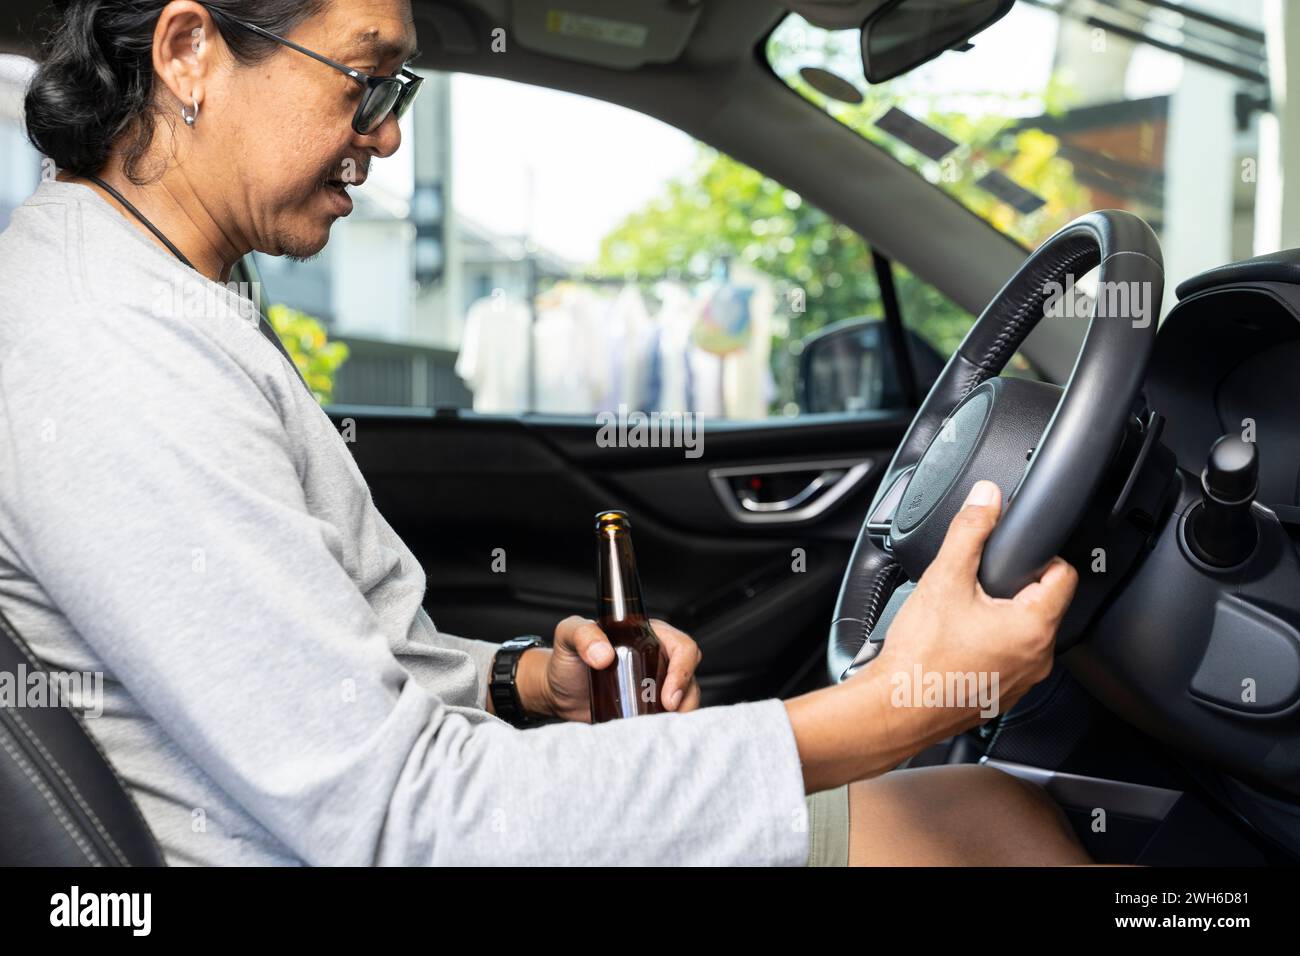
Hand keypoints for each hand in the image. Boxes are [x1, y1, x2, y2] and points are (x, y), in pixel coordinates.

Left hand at [535, 615, 703, 721]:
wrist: (556, 692)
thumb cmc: (565, 659)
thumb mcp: (568, 636)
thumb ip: (582, 635)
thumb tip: (603, 655)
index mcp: (646, 636)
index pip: (682, 647)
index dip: (683, 670)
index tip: (669, 696)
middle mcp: (656, 659)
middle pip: (690, 675)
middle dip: (687, 698)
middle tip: (668, 715)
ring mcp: (654, 686)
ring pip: (685, 699)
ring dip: (681, 715)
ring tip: (661, 729)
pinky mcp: (648, 710)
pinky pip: (669, 718)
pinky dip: (668, 727)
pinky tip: (653, 735)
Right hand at [866, 478, 1078, 744]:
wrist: (895, 708)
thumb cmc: (921, 657)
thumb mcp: (945, 579)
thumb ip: (970, 531)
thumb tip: (986, 499)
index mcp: (1034, 626)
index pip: (1065, 574)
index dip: (1040, 556)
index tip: (1012, 556)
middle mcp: (1038, 658)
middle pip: (1044, 604)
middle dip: (1015, 588)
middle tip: (978, 585)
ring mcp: (1022, 682)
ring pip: (1025, 634)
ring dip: (1001, 618)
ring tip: (963, 615)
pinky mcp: (1002, 696)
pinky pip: (1009, 660)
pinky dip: (990, 647)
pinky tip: (958, 643)